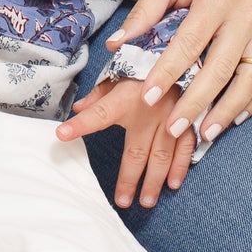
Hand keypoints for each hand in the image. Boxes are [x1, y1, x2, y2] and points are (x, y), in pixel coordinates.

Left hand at [55, 73, 189, 205]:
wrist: (185, 49)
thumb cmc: (146, 63)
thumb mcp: (120, 71)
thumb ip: (100, 93)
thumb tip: (77, 108)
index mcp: (127, 94)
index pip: (99, 113)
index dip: (80, 124)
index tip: (61, 135)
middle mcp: (150, 107)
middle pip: (136, 150)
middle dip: (129, 179)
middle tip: (122, 202)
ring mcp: (172, 115)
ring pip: (162, 155)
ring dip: (154, 181)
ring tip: (145, 201)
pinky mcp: (190, 118)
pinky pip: (185, 146)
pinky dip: (180, 166)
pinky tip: (173, 183)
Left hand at [104, 0, 251, 167]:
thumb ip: (145, 11)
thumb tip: (117, 44)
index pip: (189, 42)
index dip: (167, 72)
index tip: (146, 97)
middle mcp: (247, 12)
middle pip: (221, 67)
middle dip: (196, 102)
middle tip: (174, 130)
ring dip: (229, 110)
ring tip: (206, 134)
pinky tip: (235, 118)